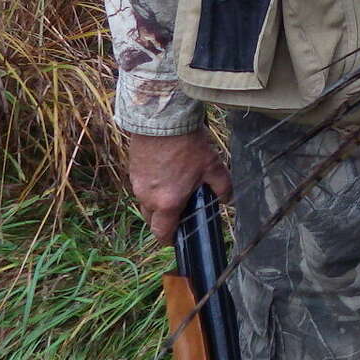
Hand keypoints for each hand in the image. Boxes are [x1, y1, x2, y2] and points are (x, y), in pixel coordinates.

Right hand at [124, 129, 231, 243]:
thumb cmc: (187, 145)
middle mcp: (148, 197)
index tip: (179, 237)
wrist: (162, 119)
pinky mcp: (132, 170)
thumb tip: (226, 199)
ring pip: (145, 203)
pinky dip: (151, 187)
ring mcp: (137, 184)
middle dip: (164, 221)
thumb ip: (222, 187)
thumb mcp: (213, 166)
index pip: (162, 233)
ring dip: (157, 202)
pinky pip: (141, 187)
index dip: (170, 239)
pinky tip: (165, 174)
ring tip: (174, 188)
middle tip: (180, 211)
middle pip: (152, 220)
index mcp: (167, 203)